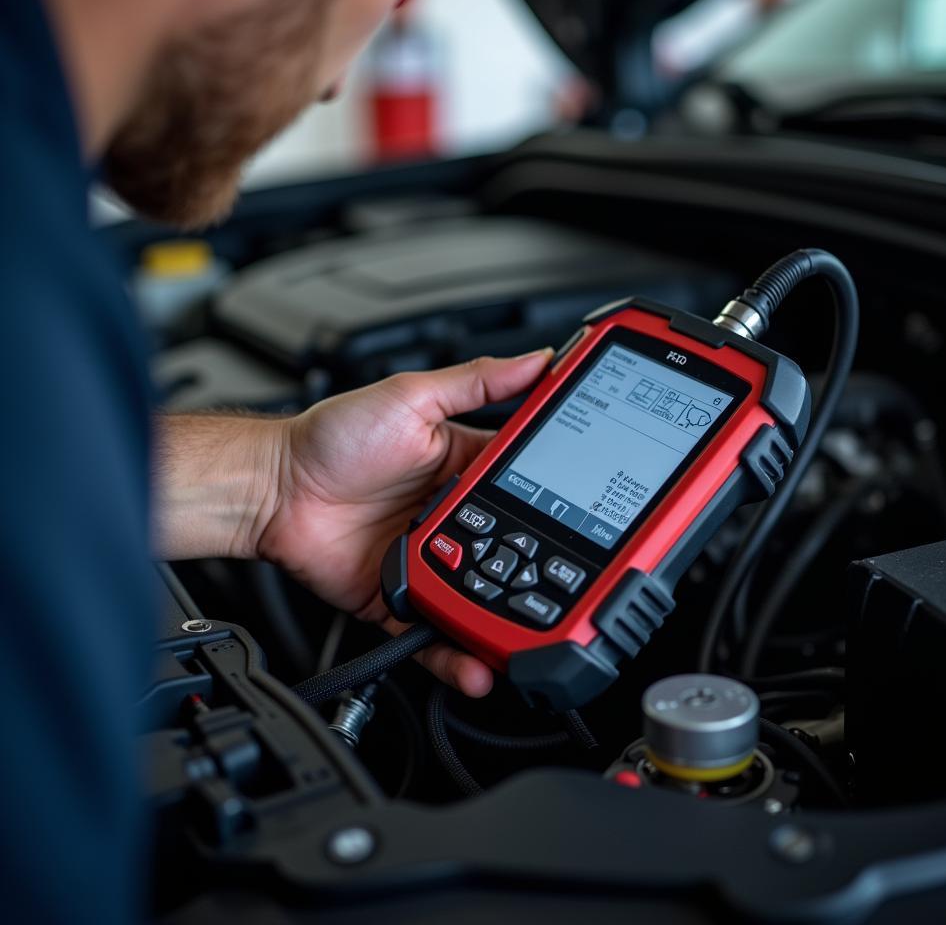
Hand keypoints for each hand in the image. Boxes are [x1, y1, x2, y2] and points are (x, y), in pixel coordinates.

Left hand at [256, 350, 552, 696]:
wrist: (273, 490)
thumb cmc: (333, 439)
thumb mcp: (411, 398)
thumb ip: (476, 382)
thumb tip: (537, 360)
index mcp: (464, 468)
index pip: (525, 487)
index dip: (557, 502)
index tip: (590, 518)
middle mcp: (452, 517)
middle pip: (511, 550)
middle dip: (539, 572)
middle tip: (563, 588)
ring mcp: (429, 560)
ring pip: (480, 597)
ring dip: (505, 618)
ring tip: (530, 637)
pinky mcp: (401, 598)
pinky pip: (434, 634)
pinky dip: (456, 656)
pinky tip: (477, 667)